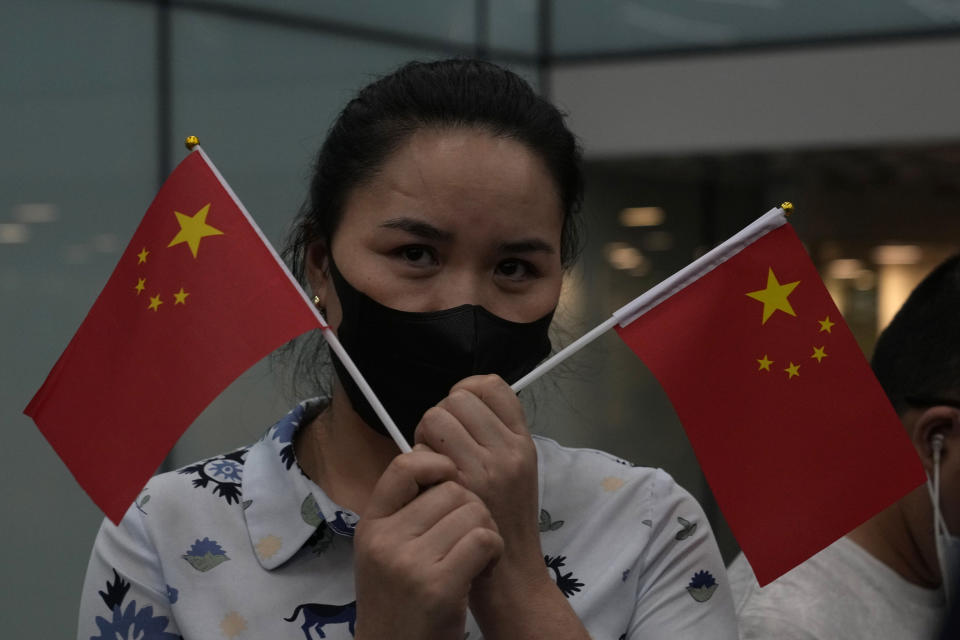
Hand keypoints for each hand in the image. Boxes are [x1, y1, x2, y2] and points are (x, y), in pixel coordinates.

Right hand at [353, 449, 502, 639]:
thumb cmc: (401, 598)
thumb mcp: (385, 550)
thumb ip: (405, 510)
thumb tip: (438, 458)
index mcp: (371, 525)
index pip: (404, 466)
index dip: (436, 462)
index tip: (451, 478)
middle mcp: (385, 540)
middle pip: (452, 489)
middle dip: (471, 508)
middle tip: (468, 538)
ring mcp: (409, 562)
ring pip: (473, 511)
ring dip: (486, 531)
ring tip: (476, 557)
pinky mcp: (438, 586)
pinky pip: (483, 539)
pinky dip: (493, 551)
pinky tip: (483, 569)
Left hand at [413, 376, 547, 606]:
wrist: (510, 575)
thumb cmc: (505, 523)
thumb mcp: (517, 472)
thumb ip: (494, 438)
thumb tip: (457, 406)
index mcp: (522, 441)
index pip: (493, 386)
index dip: (468, 389)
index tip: (459, 413)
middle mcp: (507, 449)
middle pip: (459, 397)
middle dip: (441, 416)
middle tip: (442, 446)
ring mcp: (484, 467)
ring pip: (436, 416)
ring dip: (426, 436)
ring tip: (433, 464)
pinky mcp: (460, 487)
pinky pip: (424, 449)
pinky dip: (418, 459)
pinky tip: (427, 482)